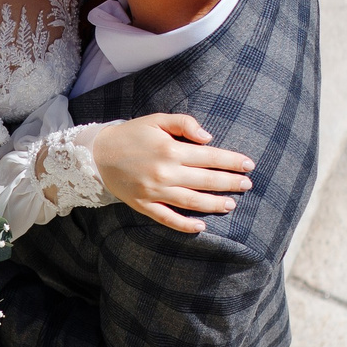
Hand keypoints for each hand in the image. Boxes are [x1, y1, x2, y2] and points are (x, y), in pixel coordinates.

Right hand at [92, 114, 252, 233]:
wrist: (97, 154)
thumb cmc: (131, 134)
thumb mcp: (157, 120)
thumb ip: (184, 124)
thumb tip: (209, 138)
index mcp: (171, 150)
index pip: (210, 157)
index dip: (232, 161)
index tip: (249, 165)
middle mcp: (165, 172)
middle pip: (206, 180)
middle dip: (230, 183)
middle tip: (247, 185)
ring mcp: (154, 191)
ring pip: (192, 201)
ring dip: (214, 204)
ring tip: (231, 204)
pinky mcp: (143, 205)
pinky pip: (167, 218)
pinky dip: (185, 225)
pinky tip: (201, 226)